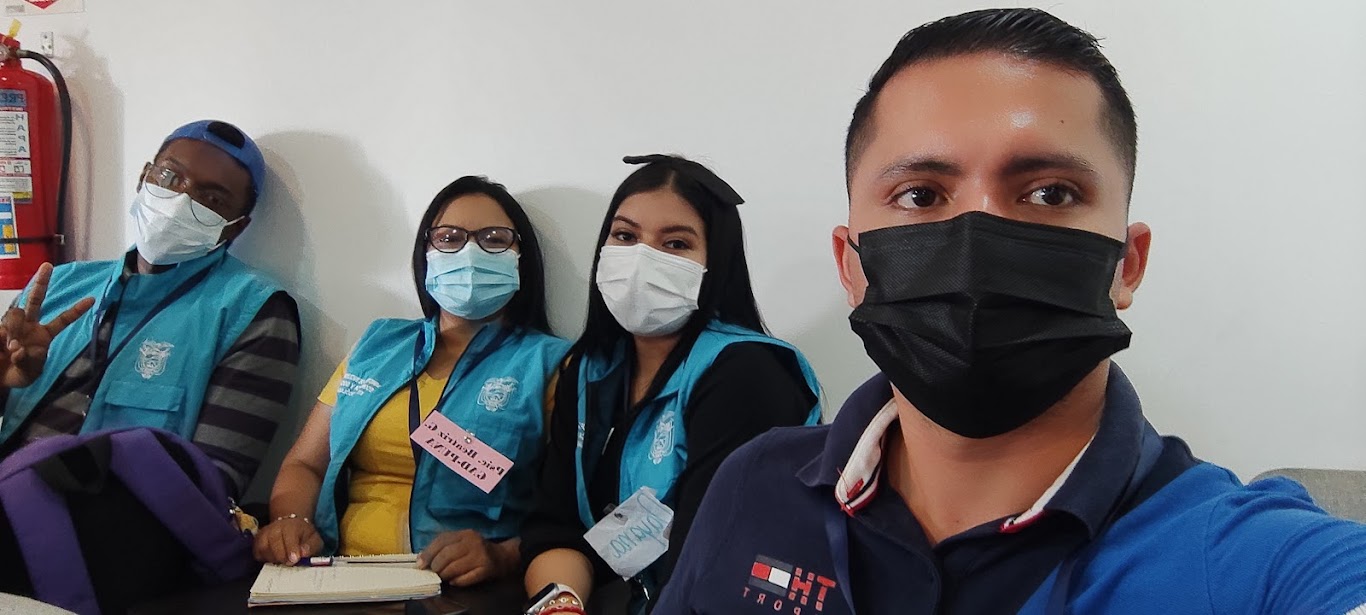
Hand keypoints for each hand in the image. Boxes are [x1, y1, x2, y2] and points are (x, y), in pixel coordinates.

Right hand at [0, 263, 93, 387]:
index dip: (76, 310)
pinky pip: (1, 330)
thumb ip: (30, 362)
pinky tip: (4, 351)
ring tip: (13, 347)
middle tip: (48, 266)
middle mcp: (29, 325)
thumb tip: (20, 347)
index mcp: (44, 335)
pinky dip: (3, 340)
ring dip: (15, 327)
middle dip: (42, 282)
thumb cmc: (19, 374)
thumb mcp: (30, 374)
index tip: (92, 299)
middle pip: (36, 300)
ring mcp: (12, 325)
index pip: (63, 320)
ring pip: (16, 313)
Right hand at [253, 517, 322, 564]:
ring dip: (272, 559)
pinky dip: (264, 559)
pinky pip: (257, 553)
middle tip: (288, 564)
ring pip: (264, 548)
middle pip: (274, 543)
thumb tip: (303, 554)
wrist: (290, 526)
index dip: (291, 549)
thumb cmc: (303, 535)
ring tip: (281, 562)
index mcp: (291, 526)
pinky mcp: (256, 542)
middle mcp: (275, 528)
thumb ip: (311, 546)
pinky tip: (273, 560)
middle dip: (281, 556)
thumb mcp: (314, 539)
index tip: (294, 560)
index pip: (289, 536)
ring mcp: (264, 534)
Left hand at [417, 529, 514, 585]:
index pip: (441, 541)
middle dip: (436, 566)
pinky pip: (465, 579)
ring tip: (444, 577)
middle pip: (446, 555)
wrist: (501, 557)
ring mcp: (480, 556)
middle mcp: (473, 542)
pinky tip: (455, 581)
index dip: (428, 554)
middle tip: (434, 572)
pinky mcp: (485, 569)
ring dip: (445, 575)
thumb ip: (442, 547)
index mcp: (465, 533)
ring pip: (454, 568)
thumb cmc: (476, 550)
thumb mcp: (461, 542)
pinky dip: (457, 581)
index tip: (420, 564)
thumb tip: (421, 559)